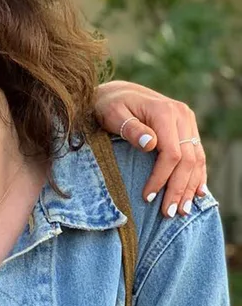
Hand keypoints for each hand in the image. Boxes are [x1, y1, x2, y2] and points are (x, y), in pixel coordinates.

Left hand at [94, 80, 206, 217]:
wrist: (117, 92)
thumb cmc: (108, 104)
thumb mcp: (111, 114)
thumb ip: (130, 128)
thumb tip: (150, 143)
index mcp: (165, 112)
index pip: (171, 153)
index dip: (162, 177)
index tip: (148, 196)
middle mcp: (182, 115)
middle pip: (188, 159)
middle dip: (179, 188)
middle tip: (169, 213)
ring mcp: (187, 121)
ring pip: (197, 159)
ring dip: (190, 187)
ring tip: (182, 210)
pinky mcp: (187, 128)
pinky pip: (197, 154)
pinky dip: (197, 175)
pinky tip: (197, 193)